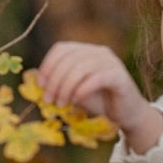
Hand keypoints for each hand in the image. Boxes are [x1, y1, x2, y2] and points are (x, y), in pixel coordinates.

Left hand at [38, 42, 162, 152]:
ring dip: (66, 87)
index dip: (48, 65)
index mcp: (86, 50)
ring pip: (81, 68)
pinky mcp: (119, 75)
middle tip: (49, 100)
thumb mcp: (74, 90)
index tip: (41, 85)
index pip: (61, 49)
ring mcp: (111, 62)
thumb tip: (36, 79)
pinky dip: (82, 89)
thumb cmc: (99, 101)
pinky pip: (96, 78)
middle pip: (69, 59)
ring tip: (61, 104)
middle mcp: (99, 51)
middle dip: (54, 80)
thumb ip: (59, 83)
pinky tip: (76, 100)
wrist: (127, 114)